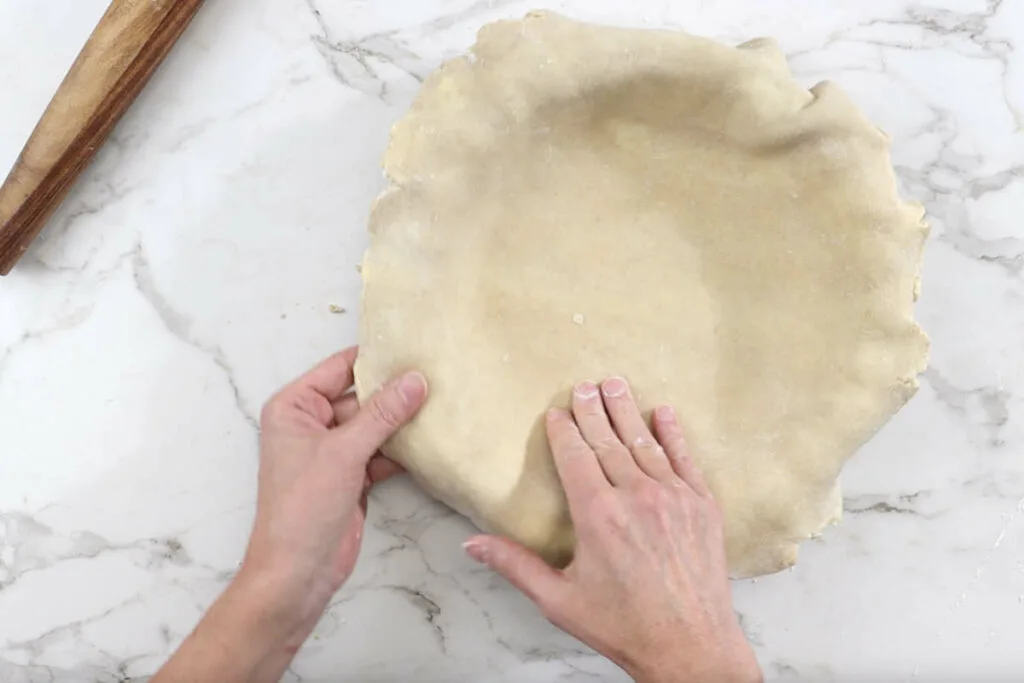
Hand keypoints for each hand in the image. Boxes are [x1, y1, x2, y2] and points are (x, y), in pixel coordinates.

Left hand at [241, 346, 427, 644]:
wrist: (297, 572)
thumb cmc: (302, 508)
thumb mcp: (344, 452)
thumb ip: (383, 414)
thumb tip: (415, 380)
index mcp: (294, 407)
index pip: (340, 368)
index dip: (375, 358)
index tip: (414, 345)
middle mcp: (311, 424)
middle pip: (362, 395)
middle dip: (396, 391)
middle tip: (439, 375)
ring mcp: (333, 451)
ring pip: (375, 425)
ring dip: (403, 421)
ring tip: (444, 403)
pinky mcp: (352, 475)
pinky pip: (382, 451)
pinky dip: (403, 449)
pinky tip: (432, 441)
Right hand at [463, 378, 761, 682]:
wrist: (690, 647)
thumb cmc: (624, 626)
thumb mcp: (559, 600)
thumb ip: (515, 565)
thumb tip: (471, 544)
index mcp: (598, 516)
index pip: (575, 457)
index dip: (564, 431)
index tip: (556, 411)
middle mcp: (637, 498)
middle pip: (608, 441)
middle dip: (593, 410)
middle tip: (583, 385)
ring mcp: (674, 498)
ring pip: (644, 443)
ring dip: (627, 412)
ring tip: (615, 384)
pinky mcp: (702, 506)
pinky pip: (685, 459)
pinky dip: (673, 434)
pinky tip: (664, 413)